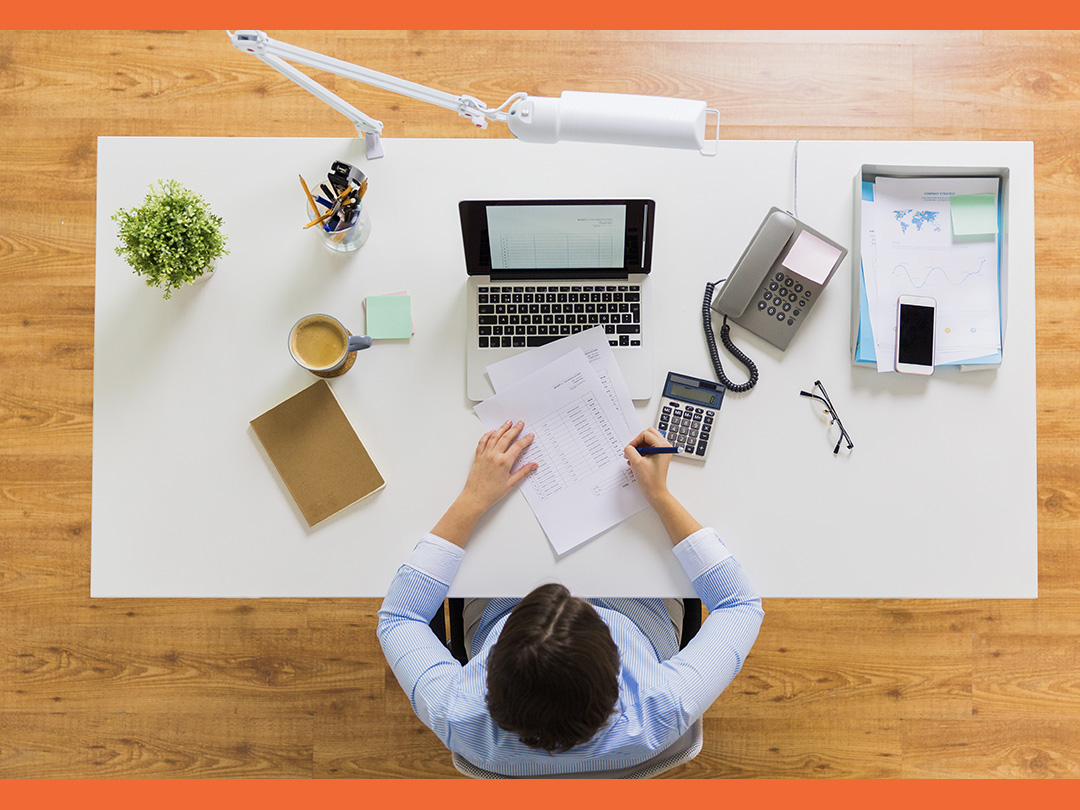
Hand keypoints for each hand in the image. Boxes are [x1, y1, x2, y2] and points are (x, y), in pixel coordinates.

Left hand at [431, 421, 537, 548]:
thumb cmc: (491, 493)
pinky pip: (483, 441)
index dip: (525, 439)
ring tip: (508, 423)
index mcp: (504, 462)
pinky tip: (492, 432)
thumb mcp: (511, 483)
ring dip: (502, 428)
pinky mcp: (478, 456)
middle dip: (515, 429)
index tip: (530, 436)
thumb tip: (533, 465)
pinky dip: (487, 435)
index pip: (518, 446)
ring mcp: (485, 455)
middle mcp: (494, 456)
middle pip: (506, 437)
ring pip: (494, 436)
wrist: (475, 497)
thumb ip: (523, 472)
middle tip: (520, 423)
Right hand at [624, 428, 672, 505]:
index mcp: (662, 446)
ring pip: (647, 441)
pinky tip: (635, 463)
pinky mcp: (658, 456)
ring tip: (632, 459)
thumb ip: (630, 450)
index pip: (645, 434)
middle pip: (648, 434)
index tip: (629, 450)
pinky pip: (648, 449)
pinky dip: (640, 454)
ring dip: (638, 449)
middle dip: (637, 443)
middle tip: (632, 452)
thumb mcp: (636, 462)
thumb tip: (628, 447)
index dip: (635, 441)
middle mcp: (664, 447)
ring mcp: (662, 451)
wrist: (655, 492)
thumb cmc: (650, 480)